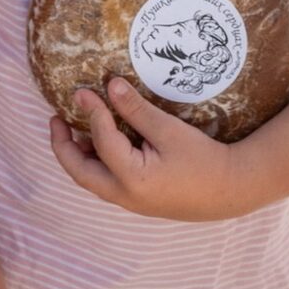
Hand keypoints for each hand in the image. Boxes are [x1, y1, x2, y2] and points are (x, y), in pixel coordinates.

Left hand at [49, 79, 250, 220]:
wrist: (232, 189)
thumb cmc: (202, 159)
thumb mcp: (167, 130)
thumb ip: (135, 110)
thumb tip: (108, 86)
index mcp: (131, 179)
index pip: (100, 140)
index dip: (91, 111)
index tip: (83, 90)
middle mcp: (125, 196)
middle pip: (80, 173)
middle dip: (63, 146)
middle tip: (55, 119)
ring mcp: (132, 202)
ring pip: (93, 180)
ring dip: (78, 156)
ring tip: (73, 129)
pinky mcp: (141, 200)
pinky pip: (108, 183)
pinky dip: (96, 163)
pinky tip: (100, 144)